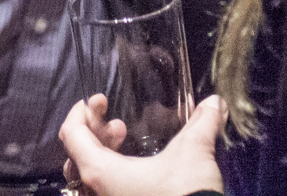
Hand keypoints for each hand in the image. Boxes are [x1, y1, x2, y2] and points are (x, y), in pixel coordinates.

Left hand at [60, 93, 225, 195]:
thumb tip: (215, 102)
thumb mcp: (195, 154)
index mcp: (99, 172)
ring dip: (103, 154)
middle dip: (97, 132)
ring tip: (126, 142)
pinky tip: (136, 171)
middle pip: (77, 154)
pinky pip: (102, 192)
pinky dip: (111, 176)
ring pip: (88, 176)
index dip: (81, 111)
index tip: (101, 101)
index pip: (71, 134)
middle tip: (120, 125)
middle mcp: (94, 192)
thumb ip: (202, 123)